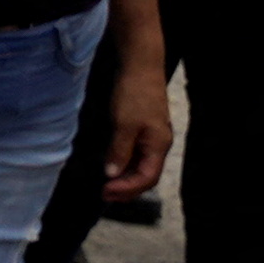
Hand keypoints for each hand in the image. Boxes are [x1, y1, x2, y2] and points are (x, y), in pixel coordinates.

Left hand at [104, 47, 173, 201]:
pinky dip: (125, 165)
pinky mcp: (144, 129)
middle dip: (127, 188)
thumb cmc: (134, 94)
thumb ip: (119, 151)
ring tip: (107, 186)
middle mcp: (159, 144)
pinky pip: (137, 155)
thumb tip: (112, 174)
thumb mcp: (123, 125)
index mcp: (158, 145)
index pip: (146, 178)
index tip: (106, 192)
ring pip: (142, 166)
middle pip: (146, 176)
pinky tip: (113, 166)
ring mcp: (152, 137)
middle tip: (104, 195)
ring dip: (125, 179)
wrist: (140, 67)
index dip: (127, 189)